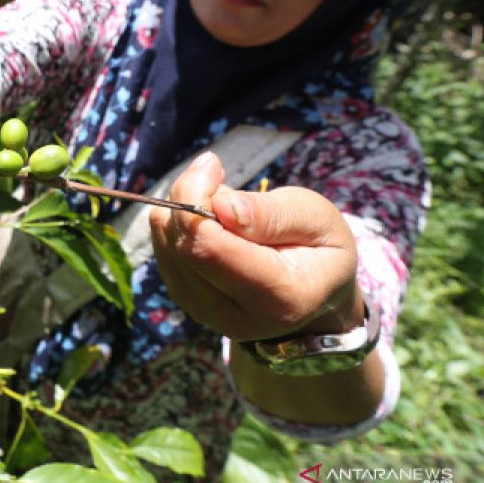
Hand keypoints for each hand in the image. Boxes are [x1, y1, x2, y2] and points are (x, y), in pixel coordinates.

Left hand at [149, 152, 362, 341]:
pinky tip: (210, 222)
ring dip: (185, 210)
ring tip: (223, 207)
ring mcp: (206, 314)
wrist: (314, 301)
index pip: (208, 248)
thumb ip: (272, 214)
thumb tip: (220, 206)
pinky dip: (179, 224)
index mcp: (280, 298)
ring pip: (167, 245)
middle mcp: (237, 316)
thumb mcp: (317, 220)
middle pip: (183, 246)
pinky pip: (163, 249)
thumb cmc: (320, 251)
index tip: (213, 166)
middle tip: (216, 176)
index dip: (196, 197)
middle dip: (189, 196)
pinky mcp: (187, 302)